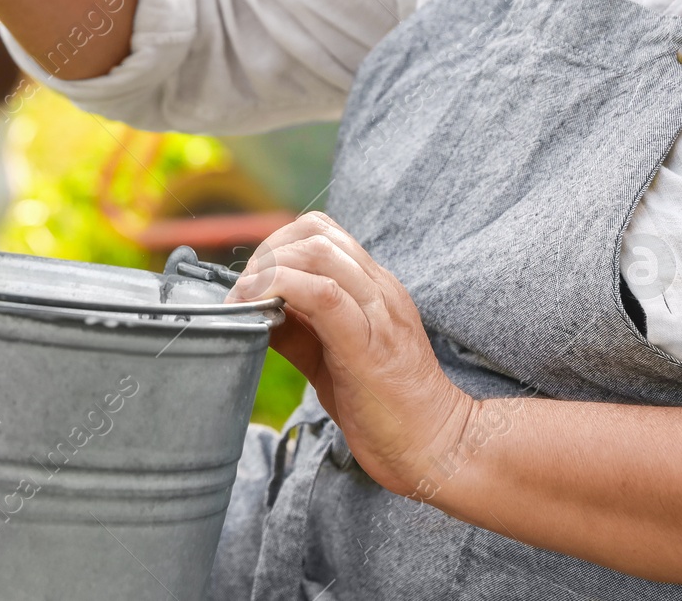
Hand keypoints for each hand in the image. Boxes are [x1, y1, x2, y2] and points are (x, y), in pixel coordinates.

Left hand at [227, 211, 477, 496]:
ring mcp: (378, 313)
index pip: (321, 232)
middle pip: (314, 231)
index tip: (250, 282)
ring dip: (268, 270)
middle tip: (242, 292)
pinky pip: (324, 295)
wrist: (439, 449)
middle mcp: (379, 290)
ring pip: (318, 252)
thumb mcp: (331, 358)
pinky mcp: (369, 344)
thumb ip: (297, 330)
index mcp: (374, 289)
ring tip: (246, 302)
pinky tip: (260, 312)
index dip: (275, 246)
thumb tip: (253, 310)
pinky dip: (281, 290)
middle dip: (265, 253)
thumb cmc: (386, 407)